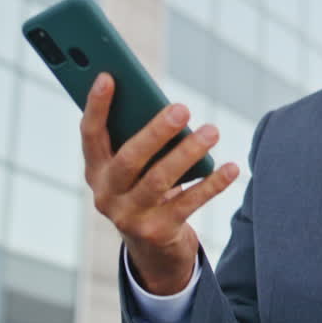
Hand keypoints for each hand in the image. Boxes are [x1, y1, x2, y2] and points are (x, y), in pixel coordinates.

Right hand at [81, 73, 239, 294]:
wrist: (152, 246)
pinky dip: (212, 184)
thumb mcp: (135, 165)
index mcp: (95, 170)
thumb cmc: (145, 186)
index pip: (90, 134)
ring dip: (188, 153)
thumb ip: (139, 137)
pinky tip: (231, 167)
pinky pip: (189, 203)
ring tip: (212, 131)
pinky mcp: (158, 232)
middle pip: (129, 159)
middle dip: (155, 132)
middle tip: (182, 108)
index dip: (96, 106)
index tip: (108, 76)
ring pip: (160, 181)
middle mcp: (106, 194)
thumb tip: (169, 109)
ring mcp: (130, 217)